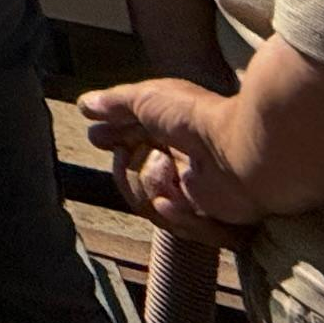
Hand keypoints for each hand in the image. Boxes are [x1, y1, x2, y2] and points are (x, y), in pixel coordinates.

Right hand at [81, 79, 264, 242]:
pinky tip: (176, 201)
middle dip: (127, 169)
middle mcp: (178, 157)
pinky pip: (174, 225)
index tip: (96, 136)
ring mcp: (191, 189)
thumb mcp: (145, 97)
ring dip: (153, 186)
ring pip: (147, 202)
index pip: (128, 137)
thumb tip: (84, 104)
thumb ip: (113, 103)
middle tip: (125, 157)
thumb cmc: (194, 117)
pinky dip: (177, 214)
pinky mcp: (204, 217)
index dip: (110, 137)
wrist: (239, 155)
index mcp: (168, 127)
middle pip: (131, 176)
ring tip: (170, 172)